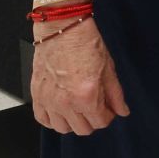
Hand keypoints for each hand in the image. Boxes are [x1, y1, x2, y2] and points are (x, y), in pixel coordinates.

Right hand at [31, 19, 129, 135]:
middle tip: (95, 107)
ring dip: (73, 122)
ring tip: (78, 108)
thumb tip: (122, 111)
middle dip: (92, 120)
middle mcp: (66, 102)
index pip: (100, 122)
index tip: (108, 109)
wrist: (62, 27)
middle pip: (82, 129)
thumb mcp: (109, 69)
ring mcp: (49, 100)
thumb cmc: (84, 43)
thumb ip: (116, 95)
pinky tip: (60, 110)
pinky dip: (52, 119)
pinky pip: (42, 119)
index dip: (108, 116)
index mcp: (87, 96)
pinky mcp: (37, 94)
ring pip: (62, 128)